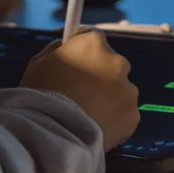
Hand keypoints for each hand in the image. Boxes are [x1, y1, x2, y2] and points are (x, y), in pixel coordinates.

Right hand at [21, 29, 139, 150]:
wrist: (54, 134)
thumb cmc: (42, 92)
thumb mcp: (40, 62)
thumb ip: (58, 50)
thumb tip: (68, 48)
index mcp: (94, 43)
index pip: (93, 38)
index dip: (83, 50)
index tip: (74, 63)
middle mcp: (118, 62)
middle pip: (110, 64)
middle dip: (99, 74)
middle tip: (81, 92)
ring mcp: (129, 91)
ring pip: (119, 90)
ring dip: (108, 97)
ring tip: (88, 114)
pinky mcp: (133, 117)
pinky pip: (124, 113)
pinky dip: (114, 118)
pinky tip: (96, 127)